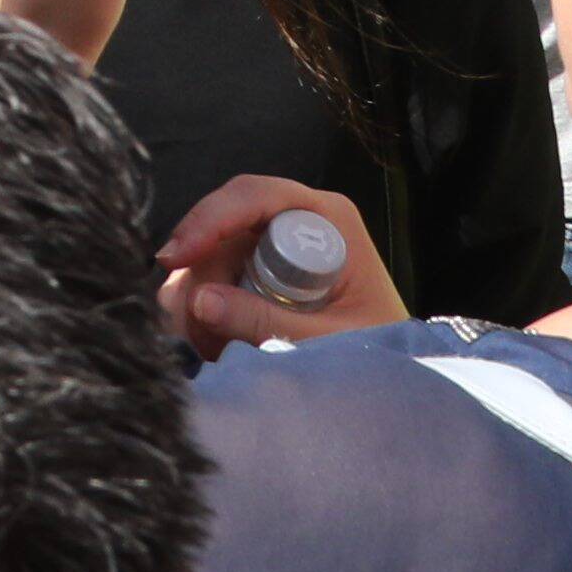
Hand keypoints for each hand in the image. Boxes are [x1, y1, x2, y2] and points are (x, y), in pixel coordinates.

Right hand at [160, 176, 407, 355]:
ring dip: (197, 301)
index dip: (210, 221)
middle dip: (199, 275)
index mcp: (328, 220)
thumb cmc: (379, 352)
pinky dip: (202, 311)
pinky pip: (211, 280)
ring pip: (208, 257)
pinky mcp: (258, 273)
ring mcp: (273, 246)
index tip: (176, 257)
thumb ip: (267, 322)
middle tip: (189, 327)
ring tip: (209, 348)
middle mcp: (295, 221)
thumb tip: (199, 300)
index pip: (253, 196)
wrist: (396, 374)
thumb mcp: (328, 340)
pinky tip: (212, 345)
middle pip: (221, 228)